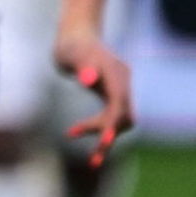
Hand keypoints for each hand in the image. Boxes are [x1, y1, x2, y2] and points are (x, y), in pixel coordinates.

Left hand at [54, 29, 134, 167]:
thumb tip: (90, 80)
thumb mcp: (71, 54)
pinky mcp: (113, 94)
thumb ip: (82, 66)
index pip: (119, 102)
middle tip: (93, 160)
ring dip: (103, 133)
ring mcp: (120, 88)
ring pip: (120, 119)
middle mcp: (123, 82)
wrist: (76, 35)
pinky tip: (76, 132)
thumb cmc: (71, 45)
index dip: (113, 123)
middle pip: (124, 115)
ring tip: (80, 143)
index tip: (104, 141)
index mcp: (115, 72)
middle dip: (109, 136)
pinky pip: (112, 116)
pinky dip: (100, 127)